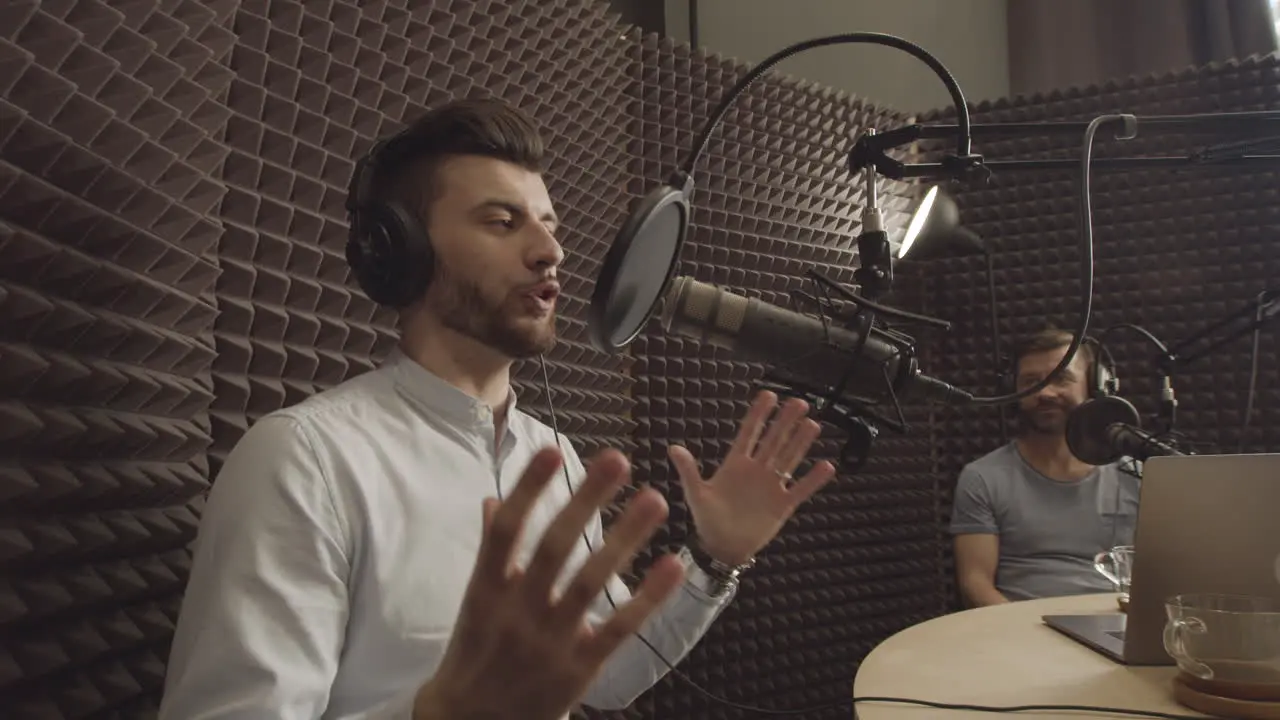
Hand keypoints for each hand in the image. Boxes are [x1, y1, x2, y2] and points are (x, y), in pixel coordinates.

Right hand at [415, 447, 683, 719]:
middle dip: (586, 500)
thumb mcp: (476, 602)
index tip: (552, 450)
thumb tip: (493, 500)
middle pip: (554, 548)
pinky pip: (618, 628)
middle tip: (617, 458)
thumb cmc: (477, 653)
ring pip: (590, 582)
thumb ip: (490, 551)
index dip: (527, 490)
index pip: (506, 531)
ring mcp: (549, 641)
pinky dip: (647, 597)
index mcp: (486, 589)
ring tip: (655, 498)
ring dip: (625, 538)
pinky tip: (673, 564)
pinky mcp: (579, 668)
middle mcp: (517, 611)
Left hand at [668, 391, 835, 565]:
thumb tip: (673, 448)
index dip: (758, 415)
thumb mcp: (696, 494)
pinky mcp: (782, 505)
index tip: (769, 395)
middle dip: (785, 422)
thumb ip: (689, 471)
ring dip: (801, 443)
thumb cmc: (707, 519)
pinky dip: (813, 480)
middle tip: (798, 402)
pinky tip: (827, 466)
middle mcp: (756, 471)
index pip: (749, 433)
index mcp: (736, 464)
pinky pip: (800, 489)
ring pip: (789, 459)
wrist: (722, 548)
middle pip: (774, 441)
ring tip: (812, 424)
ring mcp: (771, 487)